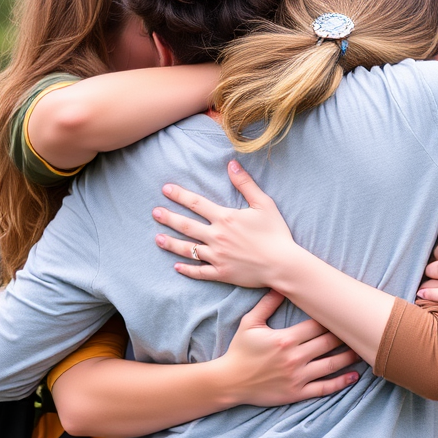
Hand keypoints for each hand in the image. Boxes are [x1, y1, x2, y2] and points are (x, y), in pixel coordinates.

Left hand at [152, 161, 299, 287]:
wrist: (282, 264)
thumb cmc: (276, 233)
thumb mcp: (264, 204)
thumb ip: (245, 184)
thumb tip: (231, 164)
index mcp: (225, 218)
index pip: (197, 203)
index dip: (180, 195)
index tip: (166, 189)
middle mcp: (216, 237)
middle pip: (187, 226)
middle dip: (169, 218)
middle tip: (155, 213)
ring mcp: (217, 256)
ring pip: (188, 249)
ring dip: (171, 243)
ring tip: (157, 238)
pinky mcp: (221, 273)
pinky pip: (199, 271)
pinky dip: (187, 269)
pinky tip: (176, 266)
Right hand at [215, 291, 360, 405]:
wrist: (229, 381)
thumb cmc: (240, 350)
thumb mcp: (250, 323)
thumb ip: (267, 304)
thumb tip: (281, 285)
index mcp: (285, 338)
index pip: (317, 325)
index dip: (332, 319)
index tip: (344, 313)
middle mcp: (294, 357)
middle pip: (328, 343)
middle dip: (345, 335)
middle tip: (359, 329)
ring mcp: (297, 377)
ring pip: (331, 365)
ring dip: (349, 357)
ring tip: (362, 350)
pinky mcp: (297, 392)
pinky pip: (324, 388)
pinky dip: (341, 382)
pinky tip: (354, 376)